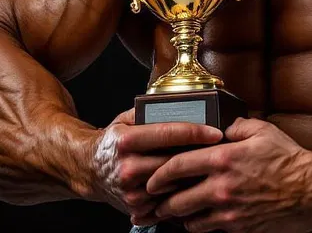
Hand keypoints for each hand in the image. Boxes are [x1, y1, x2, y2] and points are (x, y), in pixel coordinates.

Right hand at [90, 108, 223, 224]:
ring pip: (174, 183)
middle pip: (174, 161)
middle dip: (200, 155)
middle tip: (222, 149)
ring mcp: (131, 191)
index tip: (215, 132)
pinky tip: (194, 184)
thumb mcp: (125, 119)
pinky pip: (167, 201)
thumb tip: (180, 104)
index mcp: (126, 140)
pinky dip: (182, 193)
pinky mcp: (135, 207)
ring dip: (194, 176)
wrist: (89, 170)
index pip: (168, 134)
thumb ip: (149, 111)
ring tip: (213, 166)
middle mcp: (127, 167)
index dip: (195, 132)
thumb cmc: (113, 141)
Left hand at [146, 117, 311, 232]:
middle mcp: (221, 186)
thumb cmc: (288, 159)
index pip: (178, 166)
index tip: (152, 176)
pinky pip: (207, 229)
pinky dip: (197, 225)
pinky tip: (196, 219)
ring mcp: (228, 211)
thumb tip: (223, 125)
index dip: (159, 173)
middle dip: (161, 200)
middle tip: (154, 199)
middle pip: (176, 199)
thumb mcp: (262, 131)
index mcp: (224, 158)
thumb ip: (237, 126)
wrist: (311, 191)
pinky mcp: (237, 227)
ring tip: (171, 211)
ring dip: (177, 215)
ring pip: (189, 219)